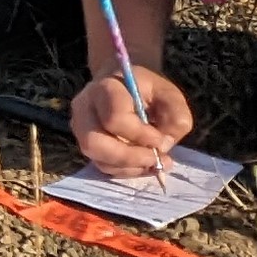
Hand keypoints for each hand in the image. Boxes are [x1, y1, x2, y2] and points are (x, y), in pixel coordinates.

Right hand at [69, 67, 193, 178]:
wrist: (122, 85)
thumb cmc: (146, 89)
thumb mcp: (169, 94)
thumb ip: (176, 116)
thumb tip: (164, 145)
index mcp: (105, 88)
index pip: (115, 118)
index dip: (142, 136)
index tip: (164, 141)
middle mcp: (84, 108)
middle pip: (94, 143)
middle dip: (129, 158)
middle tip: (156, 160)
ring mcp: (80, 128)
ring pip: (97, 159)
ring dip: (129, 167)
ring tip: (154, 163)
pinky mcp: (85, 145)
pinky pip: (102, 166)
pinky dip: (126, 171)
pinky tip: (144, 164)